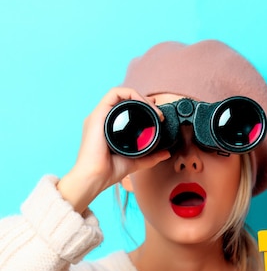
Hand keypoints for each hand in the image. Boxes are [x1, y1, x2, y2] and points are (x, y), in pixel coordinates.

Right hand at [57, 88, 170, 213]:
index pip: (124, 107)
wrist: (96, 177)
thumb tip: (166, 153)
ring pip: (120, 93)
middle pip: (123, 99)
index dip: (140, 104)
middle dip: (143, 100)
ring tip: (152, 107)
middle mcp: (103, 119)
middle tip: (157, 111)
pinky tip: (142, 103)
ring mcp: (99, 115)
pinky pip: (113, 94)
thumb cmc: (109, 171)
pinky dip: (130, 94)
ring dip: (139, 96)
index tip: (155, 111)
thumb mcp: (136, 161)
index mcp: (109, 127)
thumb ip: (151, 157)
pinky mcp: (98, 114)